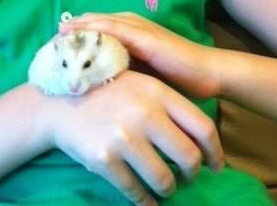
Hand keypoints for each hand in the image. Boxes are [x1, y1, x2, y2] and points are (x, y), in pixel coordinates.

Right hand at [43, 70, 223, 205]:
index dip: (215, 152)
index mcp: (157, 92)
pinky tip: (146, 200)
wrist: (60, 102)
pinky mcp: (104, 159)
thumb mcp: (139, 83)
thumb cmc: (107, 92)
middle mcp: (144, 113)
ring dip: (168, 190)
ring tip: (164, 188)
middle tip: (187, 178)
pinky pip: (135, 191)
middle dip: (191, 175)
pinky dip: (145, 202)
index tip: (216, 165)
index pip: (202, 127)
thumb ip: (168, 104)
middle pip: (188, 158)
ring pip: (163, 180)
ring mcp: (123, 137)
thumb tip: (201, 137)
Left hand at [60, 12, 220, 98]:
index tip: (51, 47)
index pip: (93, 28)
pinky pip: (114, 32)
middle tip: (47, 42)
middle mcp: (130, 24)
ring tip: (56, 39)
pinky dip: (95, 34)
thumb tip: (92, 82)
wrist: (208, 74)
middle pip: (91, 23)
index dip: (73, 36)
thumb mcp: (140, 73)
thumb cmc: (175, 76)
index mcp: (127, 31)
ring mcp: (137, 28)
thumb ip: (119, 69)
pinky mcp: (144, 37)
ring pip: (99, 24)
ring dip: (77, 30)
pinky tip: (81, 40)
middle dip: (70, 31)